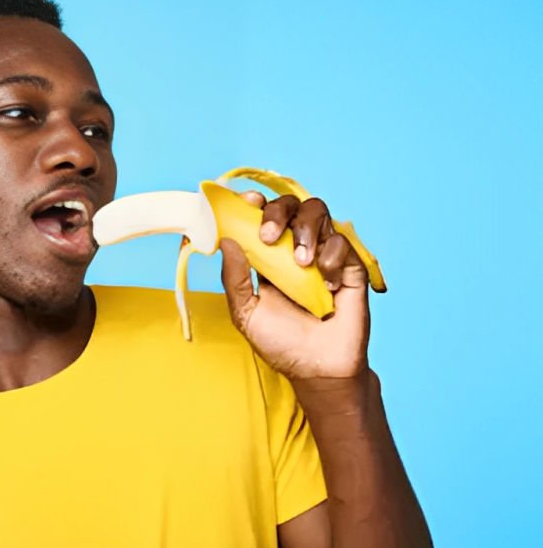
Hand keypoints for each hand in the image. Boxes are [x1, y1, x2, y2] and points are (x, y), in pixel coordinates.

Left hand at [221, 192, 370, 379]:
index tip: (248, 203)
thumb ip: (233, 279)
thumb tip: (225, 240)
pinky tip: (326, 287)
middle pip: (290, 205)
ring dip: (305, 231)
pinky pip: (342, 241)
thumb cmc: (280, 343)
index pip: (261, 215)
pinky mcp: (349, 265)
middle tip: (268, 237)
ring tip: (301, 263)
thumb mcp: (246, 313)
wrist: (317, 370)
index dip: (254, 203)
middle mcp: (295, 248)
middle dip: (277, 212)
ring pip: (317, 212)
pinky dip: (331, 257)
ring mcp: (324, 253)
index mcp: (267, 255)